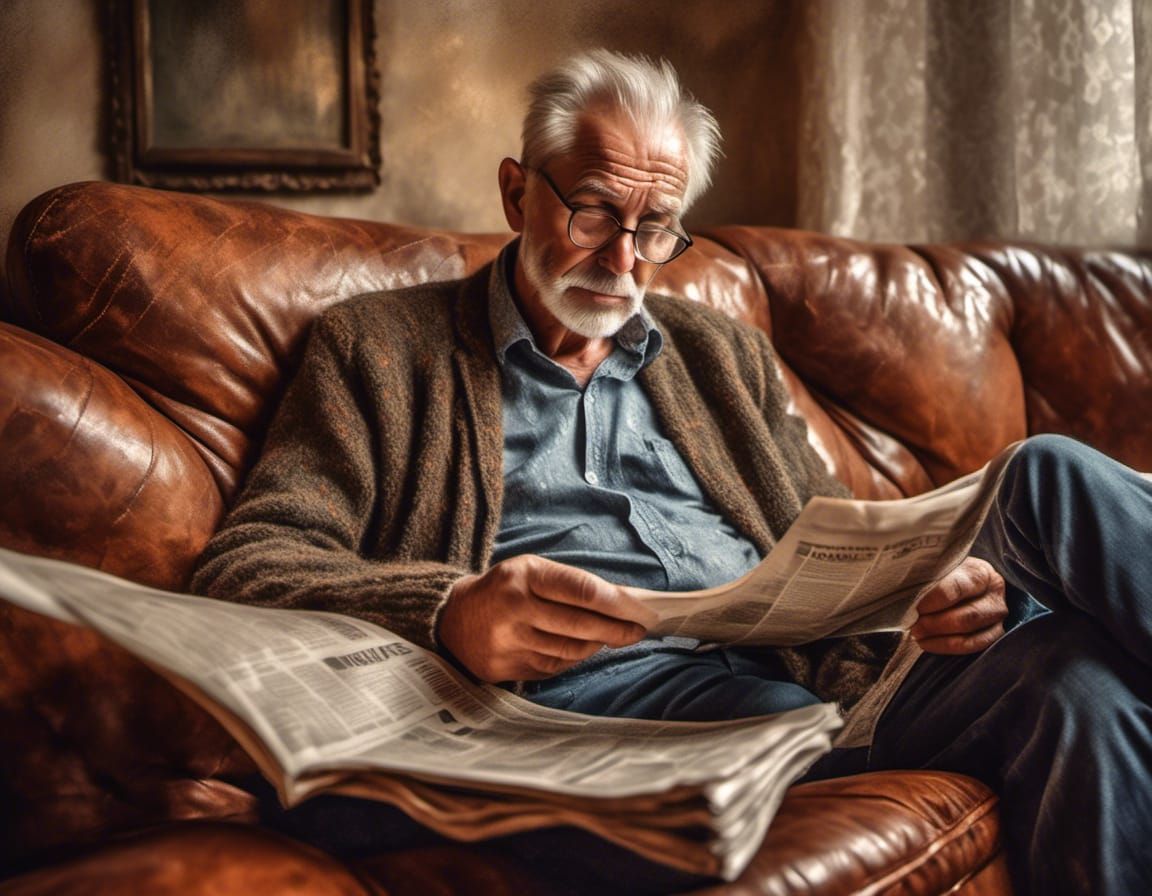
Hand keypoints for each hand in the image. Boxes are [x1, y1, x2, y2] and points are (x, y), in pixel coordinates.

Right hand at [437, 555, 656, 682]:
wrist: (453, 620)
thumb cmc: (505, 590)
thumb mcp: (530, 571)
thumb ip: (569, 584)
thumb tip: (620, 603)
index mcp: (522, 576)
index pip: (579, 590)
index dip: (614, 603)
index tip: (638, 609)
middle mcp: (513, 609)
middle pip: (578, 625)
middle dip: (615, 630)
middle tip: (637, 630)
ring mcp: (508, 643)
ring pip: (568, 650)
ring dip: (595, 645)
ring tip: (611, 638)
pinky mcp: (505, 668)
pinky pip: (552, 666)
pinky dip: (572, 659)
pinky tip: (581, 649)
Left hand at [911, 556, 1007, 653]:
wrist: (960, 585)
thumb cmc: (944, 575)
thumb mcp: (938, 569)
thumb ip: (926, 577)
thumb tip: (901, 590)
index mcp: (980, 572)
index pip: (958, 587)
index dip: (934, 599)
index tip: (915, 606)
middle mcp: (994, 594)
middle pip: (966, 615)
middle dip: (934, 622)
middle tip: (912, 624)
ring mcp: (997, 617)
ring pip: (968, 632)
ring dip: (937, 635)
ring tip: (915, 632)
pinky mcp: (994, 635)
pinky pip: (971, 646)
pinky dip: (945, 646)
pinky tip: (925, 642)